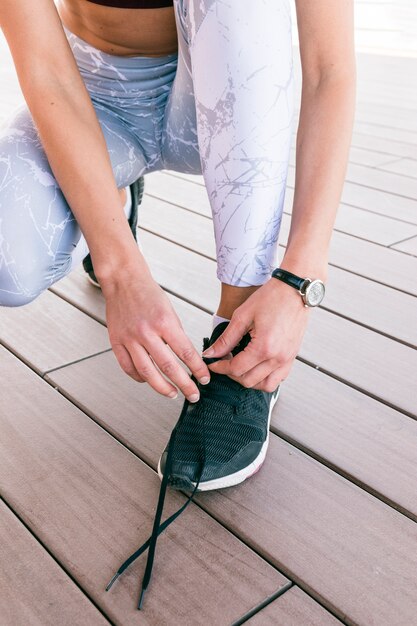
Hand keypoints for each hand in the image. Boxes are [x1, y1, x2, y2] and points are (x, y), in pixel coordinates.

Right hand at [102, 272, 209, 400]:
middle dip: (184, 384)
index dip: (197, 369)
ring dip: (162, 388)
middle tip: (194, 394)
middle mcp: (146, 332)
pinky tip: (149, 381)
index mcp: (164, 322)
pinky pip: (128, 367)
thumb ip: (176, 335)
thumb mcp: (170, 311)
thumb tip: (188, 359)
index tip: (204, 379)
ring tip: (173, 394)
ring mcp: (129, 339)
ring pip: (147, 373)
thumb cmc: (149, 294)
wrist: (123, 281)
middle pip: (168, 367)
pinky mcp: (116, 342)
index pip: (185, 353)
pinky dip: (140, 378)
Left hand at [203, 279, 310, 390]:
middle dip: (232, 374)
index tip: (213, 363)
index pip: (236, 369)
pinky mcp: (293, 357)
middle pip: (248, 381)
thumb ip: (226, 339)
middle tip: (224, 362)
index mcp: (264, 347)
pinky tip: (256, 367)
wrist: (296, 290)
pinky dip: (265, 378)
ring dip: (249, 380)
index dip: (220, 368)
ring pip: (265, 386)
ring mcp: (287, 359)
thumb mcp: (242, 316)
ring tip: (240, 367)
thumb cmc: (272, 297)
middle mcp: (278, 358)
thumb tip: (211, 353)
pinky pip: (279, 379)